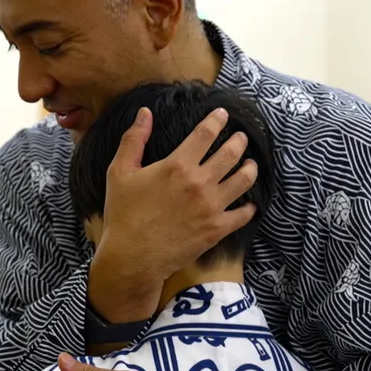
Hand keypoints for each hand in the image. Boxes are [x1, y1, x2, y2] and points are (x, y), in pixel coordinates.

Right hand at [88, 106, 257, 322]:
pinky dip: (250, 206)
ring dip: (250, 168)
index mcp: (177, 165)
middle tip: (241, 137)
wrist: (133, 257)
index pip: (205, 133)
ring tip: (250, 164)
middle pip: (231, 153)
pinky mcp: (217, 229)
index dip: (217, 120)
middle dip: (239, 141)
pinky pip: (243, 214)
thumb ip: (134, 140)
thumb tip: (145, 113)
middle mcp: (200, 183)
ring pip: (244, 180)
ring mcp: (212, 207)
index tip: (223, 114)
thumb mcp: (120, 172)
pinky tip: (249, 202)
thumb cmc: (124, 214)